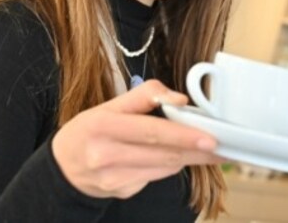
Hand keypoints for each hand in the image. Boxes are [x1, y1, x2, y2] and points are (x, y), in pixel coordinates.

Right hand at [52, 79, 220, 198]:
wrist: (61, 169)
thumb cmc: (89, 130)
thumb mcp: (108, 105)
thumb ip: (144, 96)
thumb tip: (179, 99)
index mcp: (103, 126)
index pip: (150, 130)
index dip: (183, 135)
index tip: (210, 138)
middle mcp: (106, 155)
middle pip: (163, 153)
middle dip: (198, 151)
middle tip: (226, 147)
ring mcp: (114, 178)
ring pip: (164, 167)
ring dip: (192, 159)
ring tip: (215, 152)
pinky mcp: (122, 191)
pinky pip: (156, 176)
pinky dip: (171, 166)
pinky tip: (181, 158)